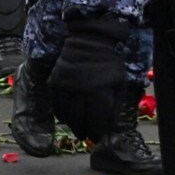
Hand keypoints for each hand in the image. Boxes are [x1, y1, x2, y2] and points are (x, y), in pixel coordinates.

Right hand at [48, 14, 134, 143]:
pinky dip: (62, 114)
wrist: (89, 37)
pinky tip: (67, 118)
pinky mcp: (55, 82)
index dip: (98, 132)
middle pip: (81, 121)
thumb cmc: (109, 60)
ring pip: (67, 115)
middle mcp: (80, 92)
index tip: (99, 138)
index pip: (97, 121)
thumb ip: (115, 104)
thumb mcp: (119, 81)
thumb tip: (112, 125)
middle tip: (88, 136)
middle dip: (85, 131)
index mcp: (99, 92)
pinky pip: (57, 104)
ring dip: (73, 125)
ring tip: (79, 130)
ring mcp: (65, 87)